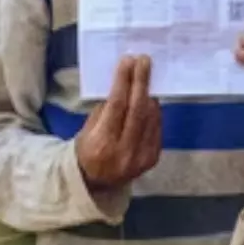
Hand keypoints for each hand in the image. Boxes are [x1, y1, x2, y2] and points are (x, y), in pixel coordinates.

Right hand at [75, 56, 160, 191]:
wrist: (95, 183)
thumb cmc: (87, 150)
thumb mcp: (87, 129)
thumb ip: (105, 109)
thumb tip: (123, 82)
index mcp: (102, 143)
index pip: (117, 106)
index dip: (124, 81)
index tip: (128, 61)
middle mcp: (124, 151)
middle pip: (137, 110)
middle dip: (141, 82)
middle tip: (143, 61)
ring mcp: (141, 157)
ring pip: (150, 118)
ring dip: (149, 95)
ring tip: (146, 77)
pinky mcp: (152, 159)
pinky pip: (156, 128)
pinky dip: (154, 111)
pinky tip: (150, 99)